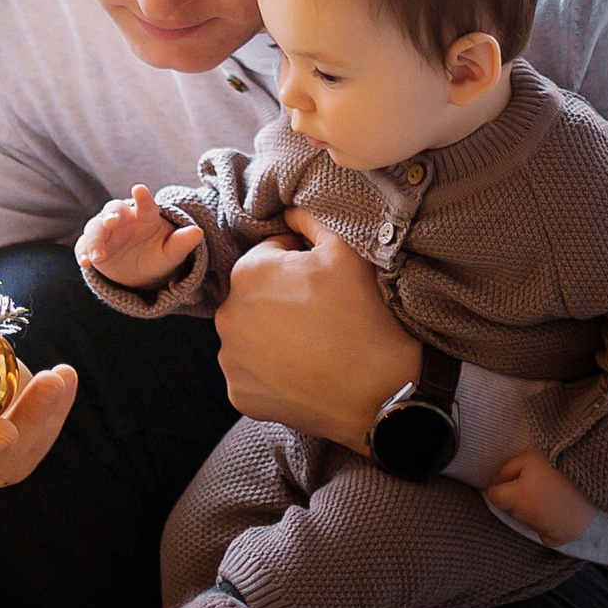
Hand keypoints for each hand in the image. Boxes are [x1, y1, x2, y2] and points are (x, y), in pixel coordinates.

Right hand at [74, 186, 203, 290]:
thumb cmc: (158, 256)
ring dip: (94, 239)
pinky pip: (83, 246)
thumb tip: (198, 232)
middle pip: (114, 210)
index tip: (139, 190)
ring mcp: (106, 232)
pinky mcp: (92, 246)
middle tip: (111, 222)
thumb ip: (182, 242)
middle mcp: (123, 220)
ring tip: (97, 256)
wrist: (140, 273)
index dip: (143, 197)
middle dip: (111, 214)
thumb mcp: (171, 254)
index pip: (145, 204)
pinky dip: (82, 252)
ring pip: (95, 228)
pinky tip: (85, 262)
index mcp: (145, 216)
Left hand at [214, 208, 420, 452]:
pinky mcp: (239, 394)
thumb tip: (288, 213)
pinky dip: (270, 372)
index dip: (298, 265)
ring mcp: (230, 360)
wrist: (380, 391)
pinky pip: (251, 373)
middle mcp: (226, 316)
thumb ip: (309, 221)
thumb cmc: (363, 315)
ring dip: (271, 335)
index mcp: (247, 274)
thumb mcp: (344, 251)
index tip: (321, 286)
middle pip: (254, 297)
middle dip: (279, 300)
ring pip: (249, 335)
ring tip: (311, 345)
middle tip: (319, 316)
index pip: (268, 256)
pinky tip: (301, 371)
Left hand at [485, 449, 597, 546]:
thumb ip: (506, 471)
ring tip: (552, 496)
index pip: (494, 497)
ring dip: (534, 512)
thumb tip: (492, 484)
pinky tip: (556, 514)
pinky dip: (547, 528)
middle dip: (519, 498)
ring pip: (529, 521)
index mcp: (519, 496)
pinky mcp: (564, 537)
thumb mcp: (528, 457)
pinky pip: (546, 537)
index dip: (499, 487)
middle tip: (539, 484)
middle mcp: (530, 517)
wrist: (596, 470)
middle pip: (513, 509)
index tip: (509, 481)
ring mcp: (547, 529)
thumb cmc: (559, 460)